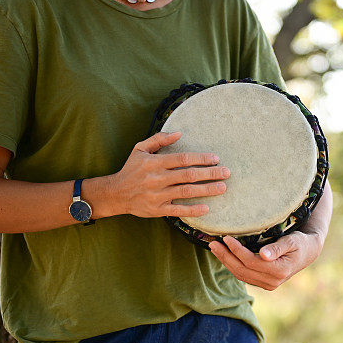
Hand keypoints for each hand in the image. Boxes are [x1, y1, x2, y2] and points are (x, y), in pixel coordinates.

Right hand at [110, 131, 229, 217]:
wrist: (116, 193)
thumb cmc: (132, 169)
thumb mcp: (140, 149)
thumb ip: (159, 139)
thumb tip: (179, 133)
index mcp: (154, 163)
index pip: (182, 159)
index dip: (200, 159)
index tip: (215, 159)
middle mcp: (157, 179)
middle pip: (188, 175)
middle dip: (210, 174)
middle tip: (226, 173)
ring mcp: (157, 195)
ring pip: (186, 192)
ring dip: (206, 190)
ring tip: (222, 187)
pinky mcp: (157, 209)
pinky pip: (177, 210)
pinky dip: (192, 210)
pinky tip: (206, 208)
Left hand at [209, 231, 323, 290]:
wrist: (308, 253)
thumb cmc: (300, 243)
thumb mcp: (292, 241)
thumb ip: (277, 248)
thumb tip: (263, 255)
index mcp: (279, 271)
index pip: (251, 261)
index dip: (237, 250)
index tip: (226, 238)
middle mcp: (272, 282)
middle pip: (242, 270)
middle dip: (226, 256)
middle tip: (213, 243)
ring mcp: (267, 285)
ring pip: (240, 275)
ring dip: (226, 262)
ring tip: (215, 248)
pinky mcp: (263, 283)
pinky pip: (243, 276)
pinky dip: (232, 266)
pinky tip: (225, 256)